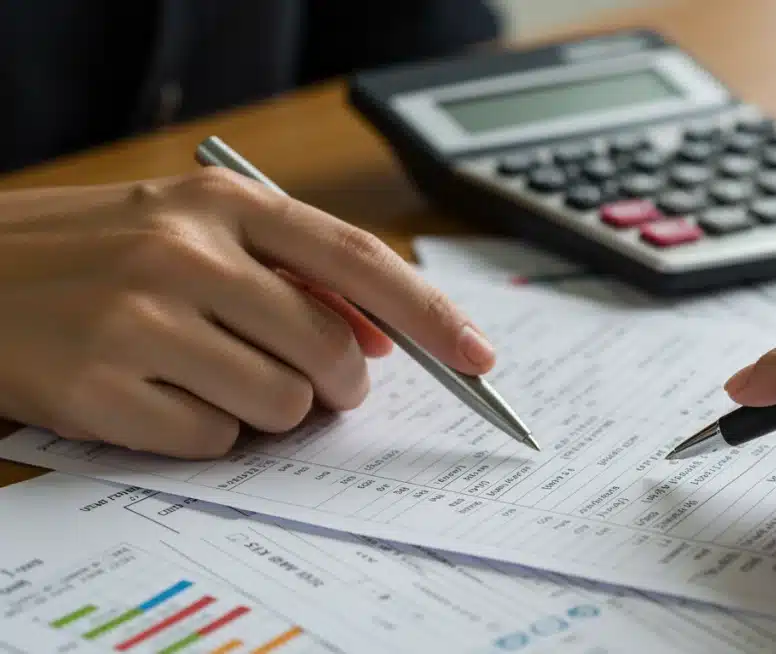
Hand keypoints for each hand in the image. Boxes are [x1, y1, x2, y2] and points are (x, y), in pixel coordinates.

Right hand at [0, 169, 494, 457]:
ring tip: (216, 378)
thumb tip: (382, 336)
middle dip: (342, 386)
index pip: (358, 263)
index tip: (480, 356)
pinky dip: (210, 432)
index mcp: (222, 206)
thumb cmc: (95, 255)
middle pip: (329, 351)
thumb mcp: (192, 231)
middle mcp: (186, 254)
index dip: (430, 315)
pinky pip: (215, 440)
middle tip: (324, 388)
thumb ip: (292, 273)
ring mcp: (140, 320)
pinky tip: (165, 397)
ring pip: (282, 403)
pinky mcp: (101, 388)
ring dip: (273, 410)